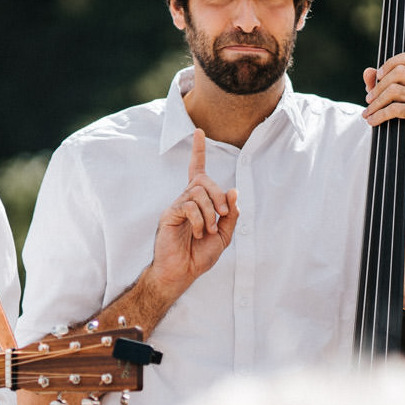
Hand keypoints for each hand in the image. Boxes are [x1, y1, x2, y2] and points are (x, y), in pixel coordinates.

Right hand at [147, 129, 237, 296]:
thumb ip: (230, 215)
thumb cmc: (199, 255)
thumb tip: (234, 191)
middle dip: (218, 195)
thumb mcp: (223, 235)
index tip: (199, 131)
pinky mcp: (169, 214)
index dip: (199, 152)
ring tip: (207, 230)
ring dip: (209, 212)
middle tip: (223, 215)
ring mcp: (177, 206)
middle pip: (204, 180)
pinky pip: (188, 206)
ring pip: (198, 192)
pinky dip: (199, 220)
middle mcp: (186, 200)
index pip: (198, 171)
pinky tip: (197, 233)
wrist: (182, 273)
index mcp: (199, 202)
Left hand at [363, 49, 404, 184]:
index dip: (392, 62)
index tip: (379, 76)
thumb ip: (381, 87)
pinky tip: (372, 121)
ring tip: (367, 113)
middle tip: (368, 101)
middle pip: (399, 71)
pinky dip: (379, 114)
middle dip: (378, 86)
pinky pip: (396, 108)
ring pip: (395, 89)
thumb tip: (367, 71)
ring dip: (375, 103)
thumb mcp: (395, 105)